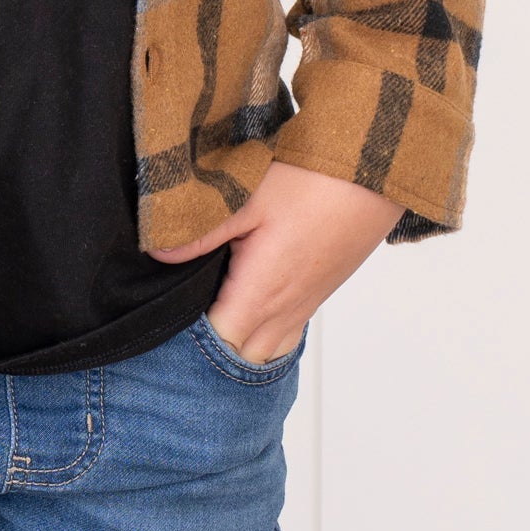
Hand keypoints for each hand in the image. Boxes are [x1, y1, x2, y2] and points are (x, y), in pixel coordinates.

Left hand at [147, 159, 404, 364]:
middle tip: (180, 320)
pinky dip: (262, 333)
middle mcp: (285, 309)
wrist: (372, 173)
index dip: (188, 340)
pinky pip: (286, 332)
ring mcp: (305, 304)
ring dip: (238, 344)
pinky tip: (248, 307)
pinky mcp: (317, 292)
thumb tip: (157, 253)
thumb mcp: (246, 198)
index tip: (166, 318)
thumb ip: (200, 233)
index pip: (219, 344)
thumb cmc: (313, 182)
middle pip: (241, 357)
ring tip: (210, 317)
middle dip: (210, 350)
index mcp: (262, 292)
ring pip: (267, 351)